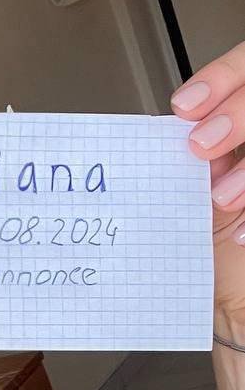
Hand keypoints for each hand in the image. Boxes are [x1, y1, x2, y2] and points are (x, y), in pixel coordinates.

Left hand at [170, 43, 244, 336]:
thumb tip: (153, 136)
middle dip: (237, 113)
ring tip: (221, 199)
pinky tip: (240, 236)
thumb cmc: (213, 256)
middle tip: (201, 146)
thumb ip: (191, 161)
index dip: (221, 79)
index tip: (186, 107)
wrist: (237, 310)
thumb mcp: (194, 198)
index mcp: (240, 127)